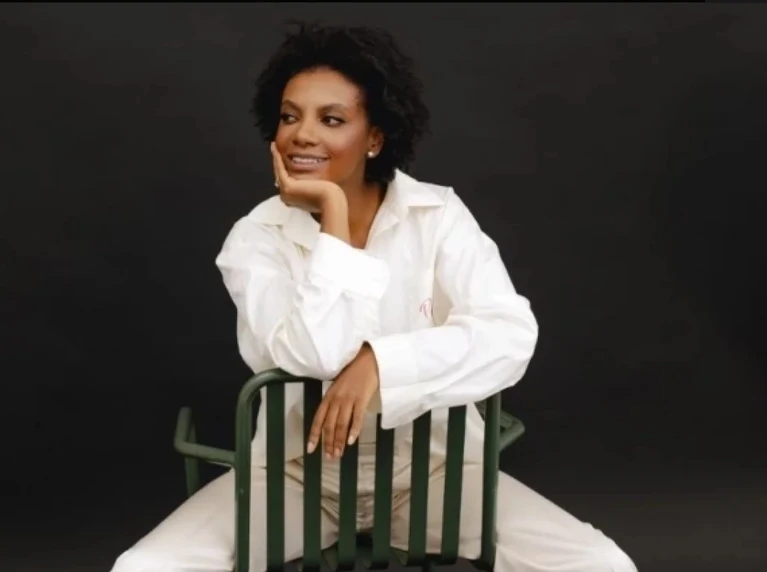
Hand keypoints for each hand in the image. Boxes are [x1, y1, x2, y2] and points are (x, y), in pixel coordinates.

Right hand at [271, 142, 342, 212]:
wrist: (331, 201)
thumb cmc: (329, 196)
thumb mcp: (318, 188)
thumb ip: (310, 184)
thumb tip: (309, 177)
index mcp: (293, 199)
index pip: (286, 181)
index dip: (283, 168)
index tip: (282, 158)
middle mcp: (286, 197)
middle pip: (280, 176)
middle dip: (277, 162)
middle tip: (274, 149)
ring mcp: (285, 193)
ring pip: (279, 172)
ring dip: (275, 158)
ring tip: (273, 146)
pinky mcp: (287, 187)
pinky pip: (280, 169)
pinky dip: (277, 158)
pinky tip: (275, 147)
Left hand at [307, 343, 379, 458]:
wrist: (368, 360)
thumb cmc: (354, 373)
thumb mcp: (338, 386)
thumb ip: (334, 401)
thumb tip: (331, 420)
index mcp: (328, 396)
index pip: (318, 419)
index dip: (314, 435)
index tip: (311, 449)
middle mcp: (336, 399)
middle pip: (329, 425)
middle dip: (328, 443)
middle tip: (329, 457)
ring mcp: (349, 399)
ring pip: (341, 424)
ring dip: (339, 441)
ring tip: (338, 454)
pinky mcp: (362, 398)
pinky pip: (357, 417)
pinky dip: (354, 430)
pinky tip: (351, 441)